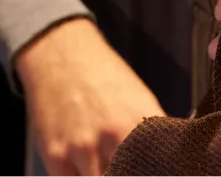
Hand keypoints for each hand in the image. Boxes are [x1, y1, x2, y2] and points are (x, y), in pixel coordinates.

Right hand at [15, 17, 164, 176]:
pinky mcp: (56, 157)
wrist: (62, 56)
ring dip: (102, 175)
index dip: (154, 168)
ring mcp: (83, 148)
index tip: (150, 167)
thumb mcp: (139, 99)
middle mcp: (114, 135)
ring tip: (104, 162)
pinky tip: (83, 168)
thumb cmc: (104, 78)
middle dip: (126, 172)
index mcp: (140, 120)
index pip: (156, 163)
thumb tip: (164, 158)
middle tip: (126, 165)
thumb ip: (151, 133)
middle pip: (125, 174)